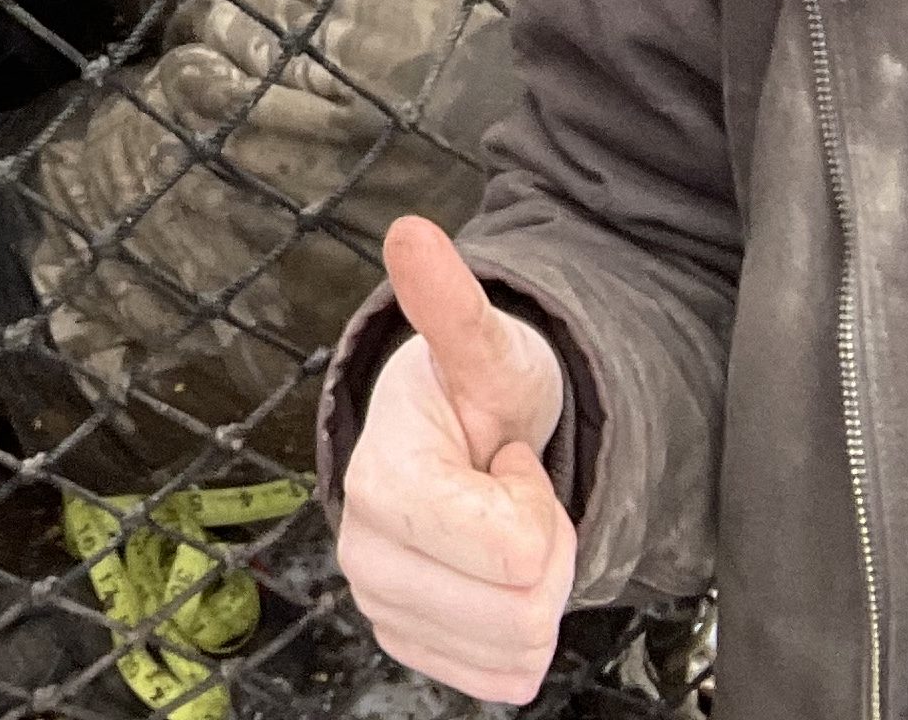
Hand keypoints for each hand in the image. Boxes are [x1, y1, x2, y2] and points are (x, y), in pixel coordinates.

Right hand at [335, 217, 577, 704]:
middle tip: (512, 495)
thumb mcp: (485, 348)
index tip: (505, 456)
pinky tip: (491, 570)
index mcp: (378, 483)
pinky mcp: (409, 644)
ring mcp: (382, 606)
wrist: (455, 442)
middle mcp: (363, 553)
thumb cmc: (476, 394)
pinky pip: (505, 680)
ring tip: (501, 526)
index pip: (515, 554)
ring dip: (534, 590)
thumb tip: (411, 232)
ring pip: (518, 652)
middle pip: (524, 613)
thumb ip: (452, 304)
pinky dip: (520, 631)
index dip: (534, 501)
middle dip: (545, 550)